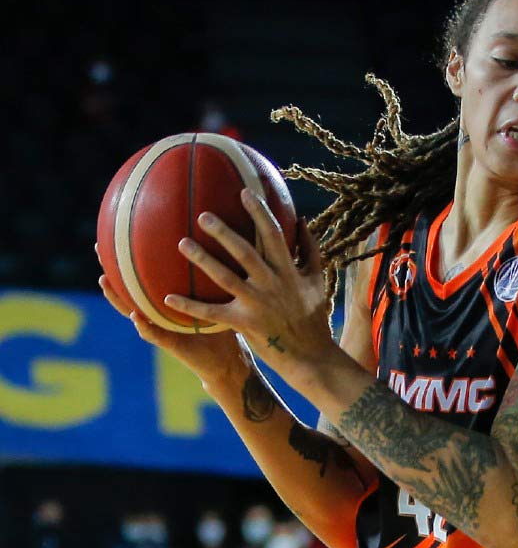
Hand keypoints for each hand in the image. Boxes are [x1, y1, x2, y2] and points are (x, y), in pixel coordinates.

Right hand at [97, 255, 244, 381]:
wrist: (230, 361)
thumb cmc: (226, 326)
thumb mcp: (220, 297)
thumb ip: (217, 275)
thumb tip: (224, 241)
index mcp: (169, 301)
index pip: (145, 277)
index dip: (132, 259)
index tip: (117, 234)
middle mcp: (160, 313)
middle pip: (130, 290)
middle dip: (115, 270)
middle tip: (99, 249)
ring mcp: (162, 329)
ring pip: (132, 312)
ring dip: (117, 298)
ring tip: (103, 280)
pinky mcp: (172, 346)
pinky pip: (154, 335)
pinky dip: (143, 327)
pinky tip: (136, 316)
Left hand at [163, 189, 336, 381]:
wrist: (312, 356)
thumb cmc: (314, 317)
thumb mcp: (318, 281)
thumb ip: (310, 250)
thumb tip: (301, 220)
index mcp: (289, 271)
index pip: (274, 235)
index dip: (260, 212)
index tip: (245, 191)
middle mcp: (273, 284)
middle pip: (245, 252)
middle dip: (224, 232)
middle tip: (202, 215)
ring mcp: (258, 304)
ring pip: (226, 278)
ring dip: (203, 260)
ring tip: (182, 243)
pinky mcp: (246, 323)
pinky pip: (213, 313)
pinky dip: (190, 306)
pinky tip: (168, 297)